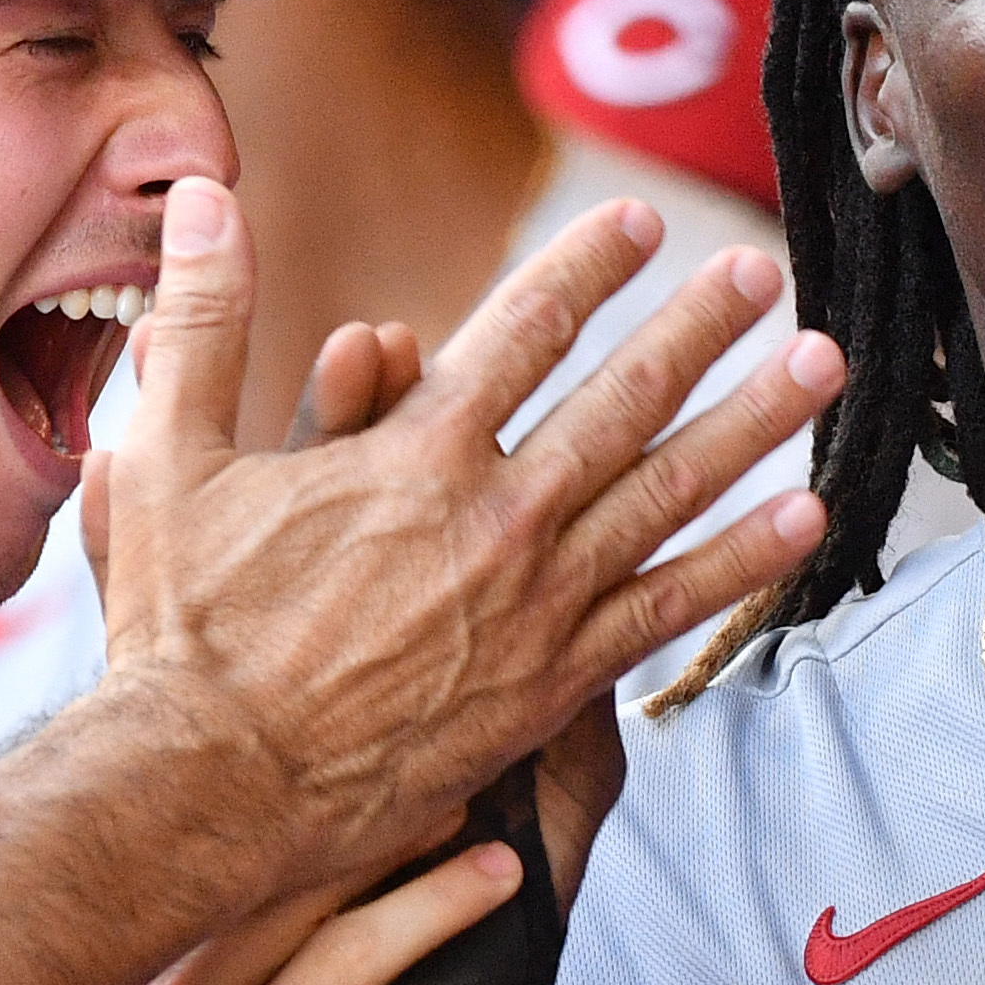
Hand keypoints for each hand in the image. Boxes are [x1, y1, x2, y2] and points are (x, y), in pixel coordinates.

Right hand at [80, 178, 844, 908]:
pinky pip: (669, 610)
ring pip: (672, 490)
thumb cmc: (180, 629)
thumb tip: (207, 197)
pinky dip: (743, 562)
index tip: (643, 222)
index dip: (590, 264)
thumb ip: (202, 318)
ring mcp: (537, 601)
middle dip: (702, 325)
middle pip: (627, 395)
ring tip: (819, 366)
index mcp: (416, 451)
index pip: (527, 326)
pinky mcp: (553, 684)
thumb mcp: (165, 453)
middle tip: (763, 272)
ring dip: (753, 420)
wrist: (209, 788)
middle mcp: (498, 515)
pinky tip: (806, 518)